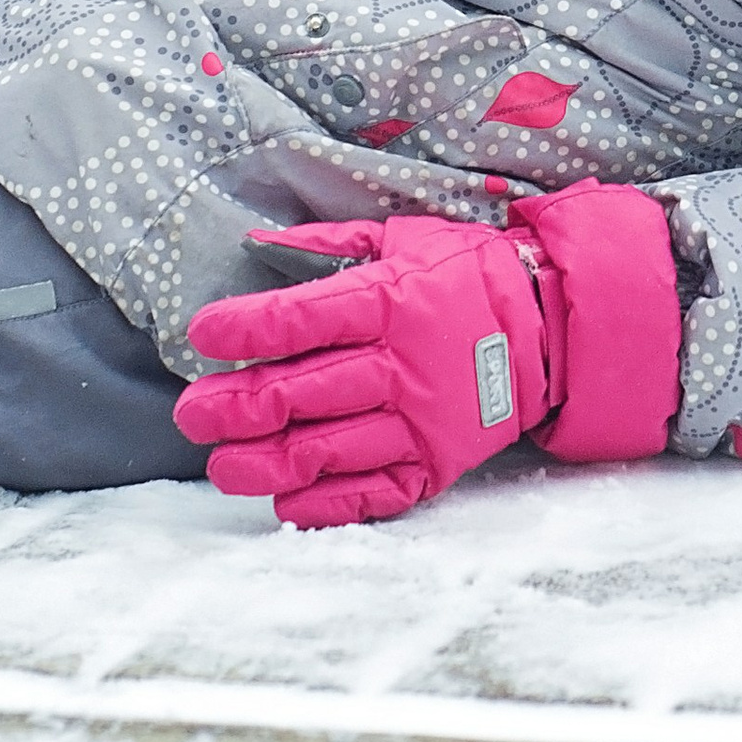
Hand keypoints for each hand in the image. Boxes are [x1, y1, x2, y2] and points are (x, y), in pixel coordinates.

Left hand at [176, 214, 553, 528]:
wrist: (550, 327)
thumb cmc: (467, 276)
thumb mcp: (405, 238)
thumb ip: (331, 245)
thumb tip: (258, 242)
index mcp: (392, 300)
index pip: (301, 317)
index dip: (244, 328)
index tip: (202, 336)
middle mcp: (403, 364)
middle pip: (299, 392)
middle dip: (234, 406)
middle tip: (191, 413)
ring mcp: (420, 421)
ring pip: (325, 451)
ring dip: (263, 462)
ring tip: (221, 466)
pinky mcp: (437, 464)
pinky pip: (371, 494)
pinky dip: (323, 503)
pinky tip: (284, 500)